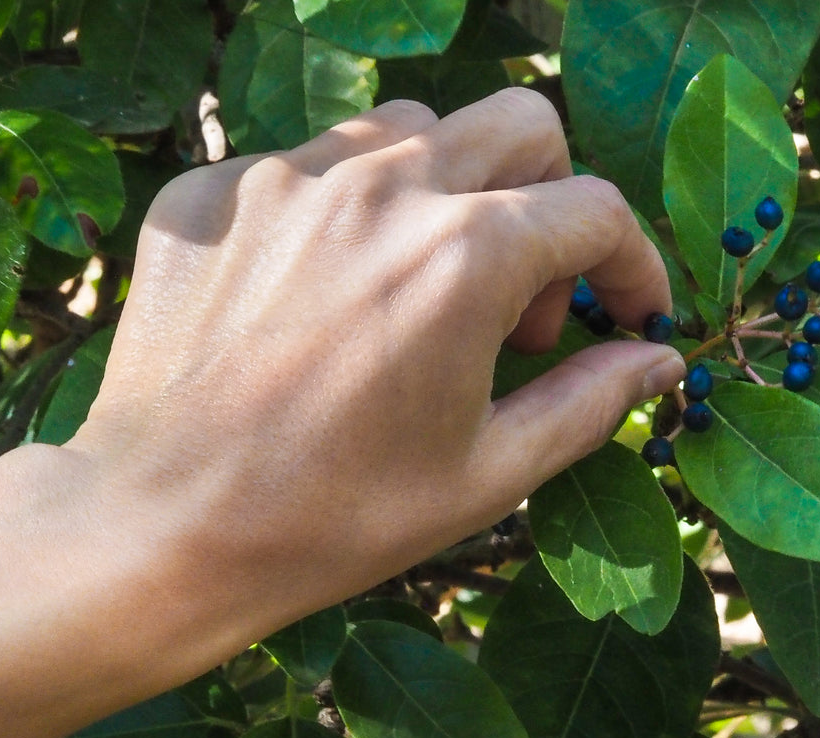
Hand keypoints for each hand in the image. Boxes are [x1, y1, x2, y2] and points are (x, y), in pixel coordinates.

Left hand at [58, 88, 683, 627]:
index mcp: (465, 253)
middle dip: (547, 199)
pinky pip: (300, 168)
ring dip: (440, 194)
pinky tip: (314, 300)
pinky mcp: (206, 194)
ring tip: (412, 292)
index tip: (622, 313)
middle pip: (515, 127)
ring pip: (404, 132)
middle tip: (518, 302)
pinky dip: (335, 216)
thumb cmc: (329, 520)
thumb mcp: (482, 478)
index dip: (630, 264)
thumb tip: (659, 357)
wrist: (160, 528)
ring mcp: (282, 180)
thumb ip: (586, 403)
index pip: (594, 211)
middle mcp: (379, 187)